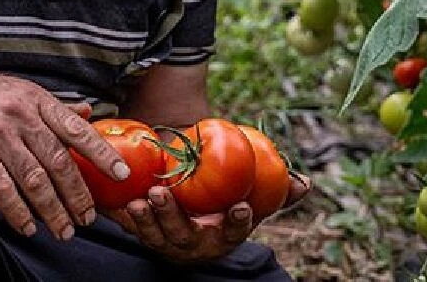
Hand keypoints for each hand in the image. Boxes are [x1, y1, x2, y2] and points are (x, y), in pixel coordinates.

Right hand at [0, 70, 127, 240]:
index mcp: (34, 98)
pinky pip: (1, 188)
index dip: (101, 153)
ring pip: (34, 180)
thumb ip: (52, 106)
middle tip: (88, 218)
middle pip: (58, 161)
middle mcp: (18, 114)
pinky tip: (29, 227)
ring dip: (52, 210)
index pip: (76, 128)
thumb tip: (87, 112)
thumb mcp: (17, 90)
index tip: (120, 174)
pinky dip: (18, 212)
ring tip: (64, 230)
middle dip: (77, 195)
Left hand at [111, 173, 312, 263]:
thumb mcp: (251, 198)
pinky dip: (127, 220)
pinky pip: (135, 230)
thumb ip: (276, 190)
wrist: (194, 211)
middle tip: (161, 195)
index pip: (235, 231)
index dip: (237, 221)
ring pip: (156, 236)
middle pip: (184, 235)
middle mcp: (197, 244)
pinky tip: (120, 203)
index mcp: (224, 235)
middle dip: (172, 218)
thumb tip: (306, 183)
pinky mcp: (147, 234)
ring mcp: (170, 242)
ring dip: (146, 220)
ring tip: (139, 200)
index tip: (239, 207)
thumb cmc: (225, 204)